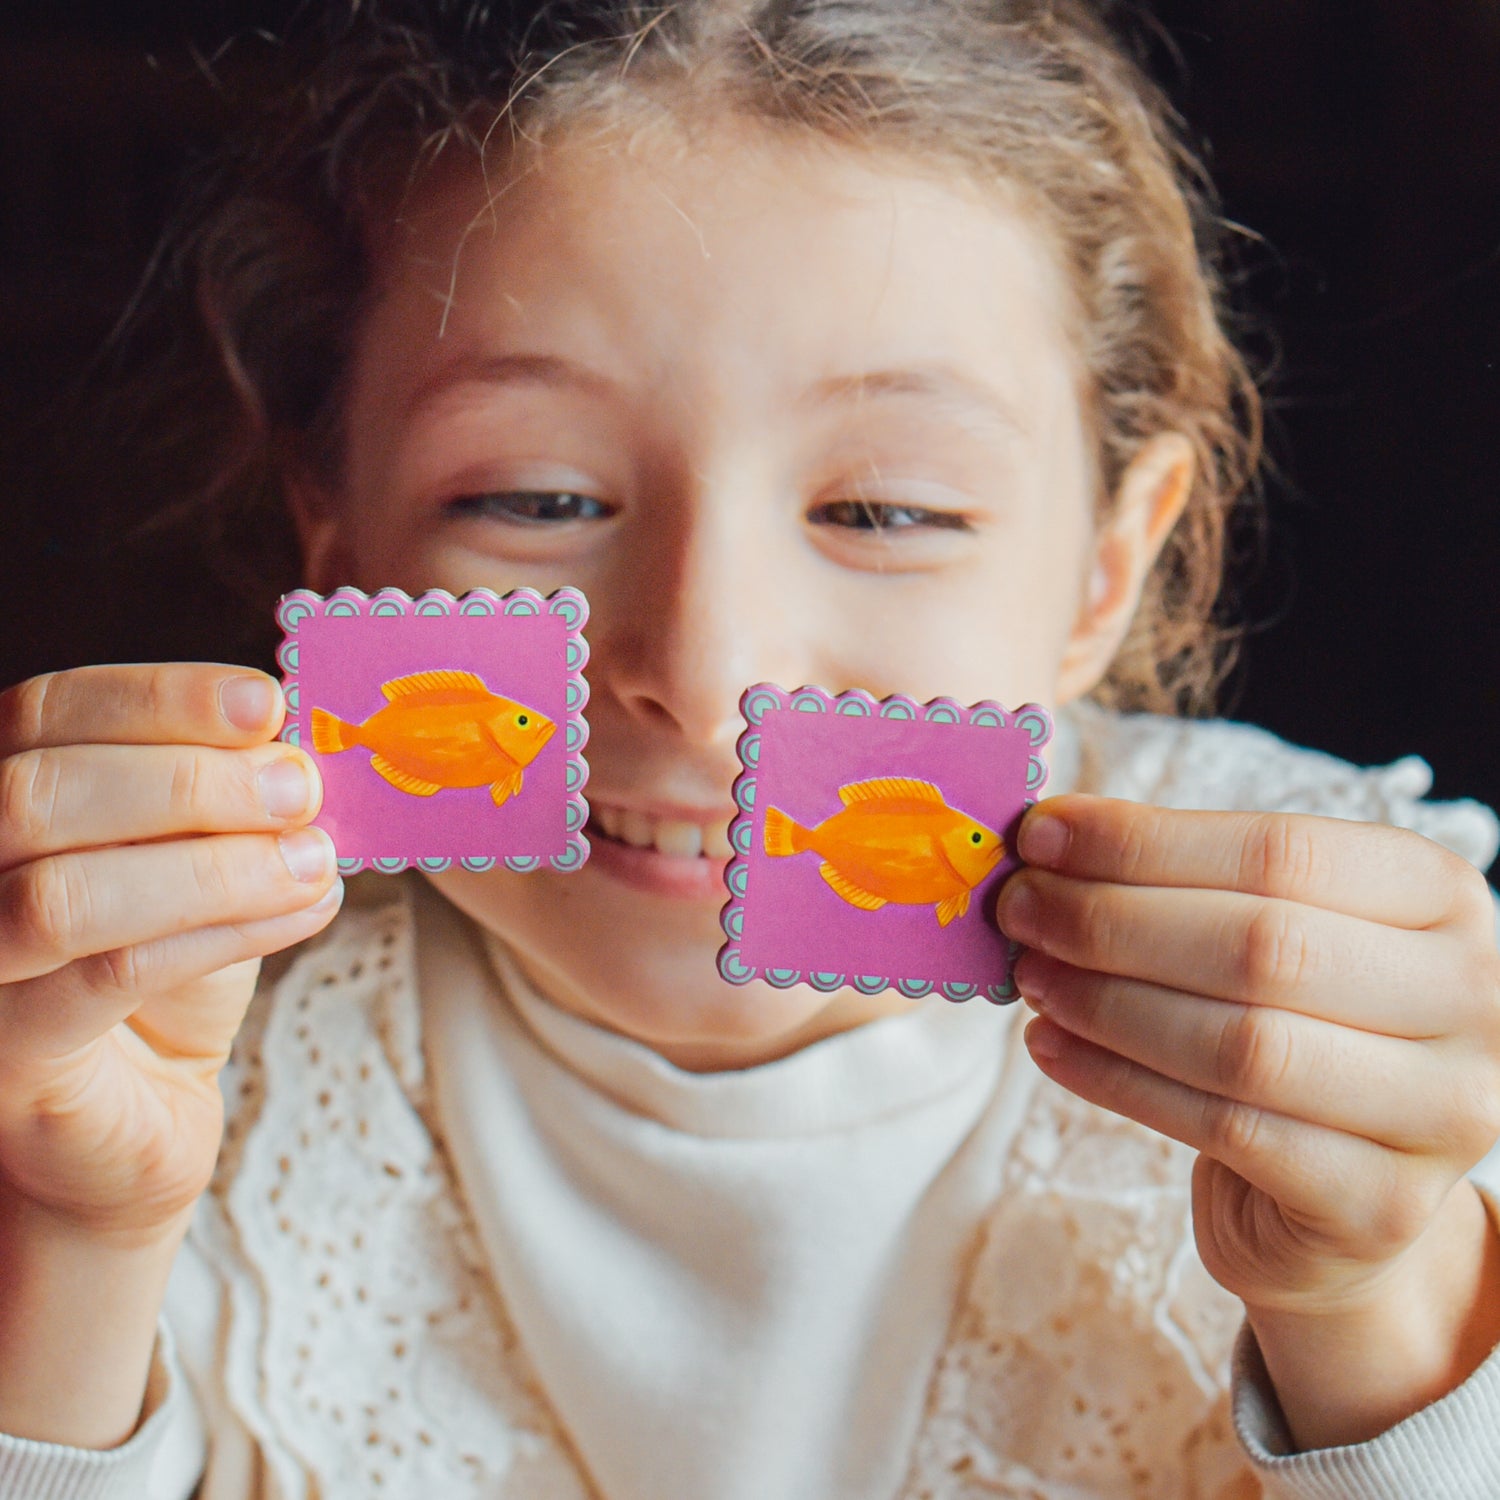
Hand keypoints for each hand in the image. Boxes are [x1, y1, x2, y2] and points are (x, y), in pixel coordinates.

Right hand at [0, 664, 341, 1247]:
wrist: (139, 1110)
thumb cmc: (165, 967)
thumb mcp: (196, 856)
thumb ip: (221, 798)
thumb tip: (292, 744)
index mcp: (0, 794)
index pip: (47, 711)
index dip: (160, 697)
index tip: (267, 702)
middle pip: (39, 792)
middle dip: (190, 782)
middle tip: (300, 791)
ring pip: (64, 893)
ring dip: (213, 866)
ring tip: (312, 859)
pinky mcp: (10, 1056)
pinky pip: (111, 975)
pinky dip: (224, 932)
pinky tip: (304, 910)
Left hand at [994, 795, 1499, 1320]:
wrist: (1342, 1192)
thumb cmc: (1293, 1029)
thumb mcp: (1269, 931)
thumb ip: (1182, 880)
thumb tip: (1047, 835)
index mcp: (1442, 897)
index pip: (1281, 849)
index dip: (1143, 841)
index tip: (1040, 833)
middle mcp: (1469, 997)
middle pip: (1260, 944)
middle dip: (1110, 920)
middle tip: (1019, 908)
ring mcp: (1440, 1111)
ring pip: (1240, 1044)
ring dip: (1105, 1003)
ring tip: (1031, 978)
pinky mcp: (1379, 1204)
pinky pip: (1222, 1128)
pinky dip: (1116, 1081)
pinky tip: (1050, 1047)